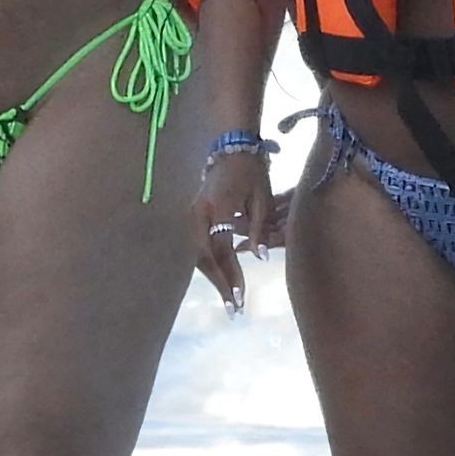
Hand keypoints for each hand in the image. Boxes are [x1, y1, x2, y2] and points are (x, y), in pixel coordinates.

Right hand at [194, 150, 281, 315]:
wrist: (232, 146)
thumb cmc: (251, 170)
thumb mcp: (261, 198)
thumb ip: (258, 229)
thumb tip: (258, 258)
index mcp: (216, 209)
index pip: (222, 250)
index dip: (231, 275)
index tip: (241, 297)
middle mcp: (198, 214)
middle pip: (204, 257)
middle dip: (220, 284)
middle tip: (234, 309)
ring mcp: (193, 214)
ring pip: (199, 254)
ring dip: (214, 277)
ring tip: (229, 298)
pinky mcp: (195, 215)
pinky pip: (200, 245)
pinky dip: (211, 264)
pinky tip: (223, 278)